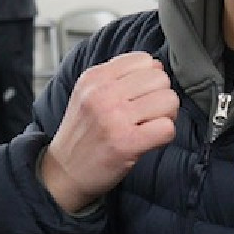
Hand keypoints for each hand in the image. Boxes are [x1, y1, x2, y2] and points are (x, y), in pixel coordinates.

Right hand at [41, 52, 177, 212]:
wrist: (63, 173)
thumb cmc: (83, 134)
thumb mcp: (89, 94)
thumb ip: (119, 76)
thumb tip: (157, 67)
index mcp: (95, 78)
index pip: (144, 60)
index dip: (150, 78)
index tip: (141, 96)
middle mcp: (103, 94)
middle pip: (161, 79)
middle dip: (161, 96)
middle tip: (148, 114)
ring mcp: (114, 118)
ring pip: (169, 100)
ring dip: (167, 116)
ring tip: (149, 126)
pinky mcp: (125, 143)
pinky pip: (167, 128)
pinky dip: (165, 136)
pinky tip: (150, 140)